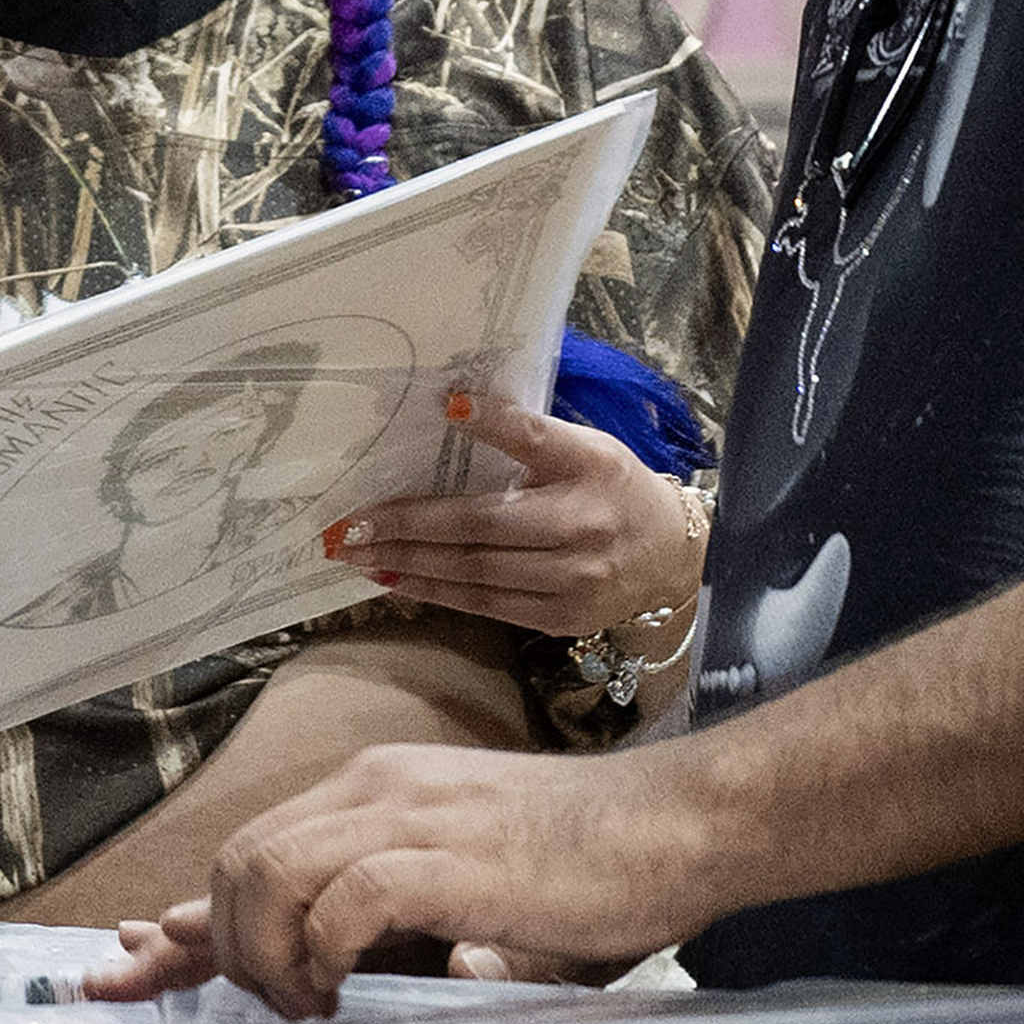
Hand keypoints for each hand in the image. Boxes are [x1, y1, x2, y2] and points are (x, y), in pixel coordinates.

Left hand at [152, 739, 725, 1017]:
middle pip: (235, 861)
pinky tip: (346, 994)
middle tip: (241, 1011)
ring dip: (261, 954)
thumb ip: (401, 929)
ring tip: (303, 1007)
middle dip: (205, 947)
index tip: (126, 961)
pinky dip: (322, 955)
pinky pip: (340, 899)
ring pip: (265, 871)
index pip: (253, 854)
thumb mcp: (474, 899)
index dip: (182, 921)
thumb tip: (328, 977)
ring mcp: (406, 817)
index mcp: (377, 798)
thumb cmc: (594, 872)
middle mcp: (374, 793)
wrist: (679, 826)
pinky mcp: (444, 855)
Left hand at [321, 396, 706, 642]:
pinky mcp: (561, 618)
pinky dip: (437, 593)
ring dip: (409, 564)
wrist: (672, 557)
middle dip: (408, 525)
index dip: (494, 422)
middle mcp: (583, 524)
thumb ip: (529, 435)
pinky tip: (399, 581)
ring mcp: (573, 579)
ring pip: (475, 572)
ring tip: (360, 554)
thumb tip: (452, 407)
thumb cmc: (613, 489)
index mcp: (591, 465)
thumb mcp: (584, 447)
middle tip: (351, 524)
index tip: (448, 405)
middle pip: (482, 525)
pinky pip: (487, 605)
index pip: (537, 438)